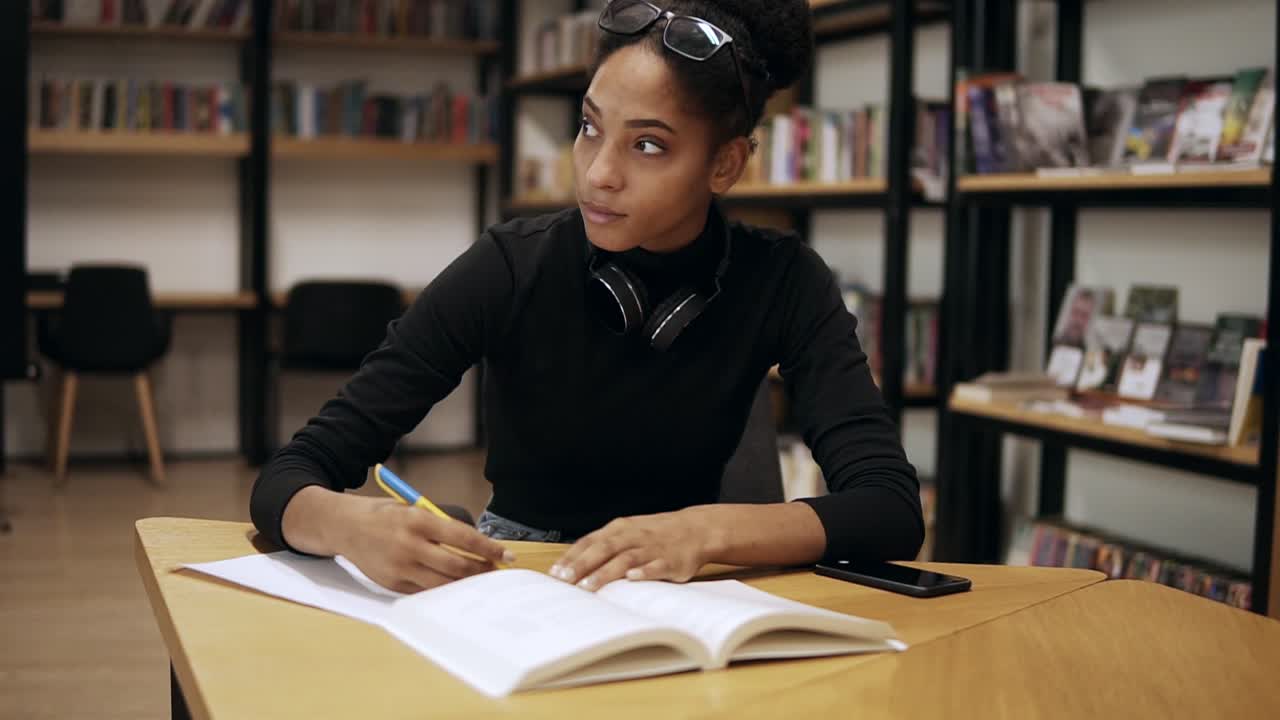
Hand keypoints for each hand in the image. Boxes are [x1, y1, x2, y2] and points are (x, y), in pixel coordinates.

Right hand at [339, 497, 514, 592]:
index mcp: (417, 520)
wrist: (345, 526)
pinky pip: (426, 591)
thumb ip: (439, 525)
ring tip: (480, 579)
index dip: (488, 548)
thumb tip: (474, 545)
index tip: (505, 554)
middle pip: (456, 565)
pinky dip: (444, 589)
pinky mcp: (392, 583)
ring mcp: (400, 567)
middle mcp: (409, 545)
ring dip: (466, 583)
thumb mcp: (412, 509)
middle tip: (496, 570)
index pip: (462, 537)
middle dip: (482, 569)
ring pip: (443, 582)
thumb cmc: (384, 515)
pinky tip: (456, 586)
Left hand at [548, 509, 723, 591]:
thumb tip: (573, 568)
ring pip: (625, 559)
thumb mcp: (628, 533)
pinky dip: (644, 572)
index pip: (590, 542)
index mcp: (619, 529)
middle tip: (564, 582)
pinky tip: (632, 579)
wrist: (696, 529)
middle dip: (582, 565)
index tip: (554, 574)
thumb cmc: (655, 535)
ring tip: (589, 586)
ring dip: (606, 572)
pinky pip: (656, 566)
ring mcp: (652, 548)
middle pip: (603, 549)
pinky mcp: (670, 561)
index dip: (571, 557)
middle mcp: (633, 536)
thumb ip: (604, 547)